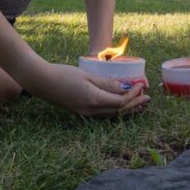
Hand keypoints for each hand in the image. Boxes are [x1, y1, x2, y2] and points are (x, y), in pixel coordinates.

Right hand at [24, 62, 149, 116]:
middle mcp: (91, 111)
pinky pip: (104, 114)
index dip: (134, 95)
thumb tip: (126, 88)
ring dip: (128, 109)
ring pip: (112, 115)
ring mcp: (86, 113)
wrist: (41, 81)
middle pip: (119, 112)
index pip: (121, 102)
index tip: (141, 85)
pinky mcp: (82, 112)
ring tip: (140, 104)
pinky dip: (117, 110)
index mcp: (94, 100)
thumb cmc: (63, 74)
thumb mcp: (88, 75)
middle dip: (135, 105)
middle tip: (148, 98)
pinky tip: (122, 105)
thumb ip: (107, 83)